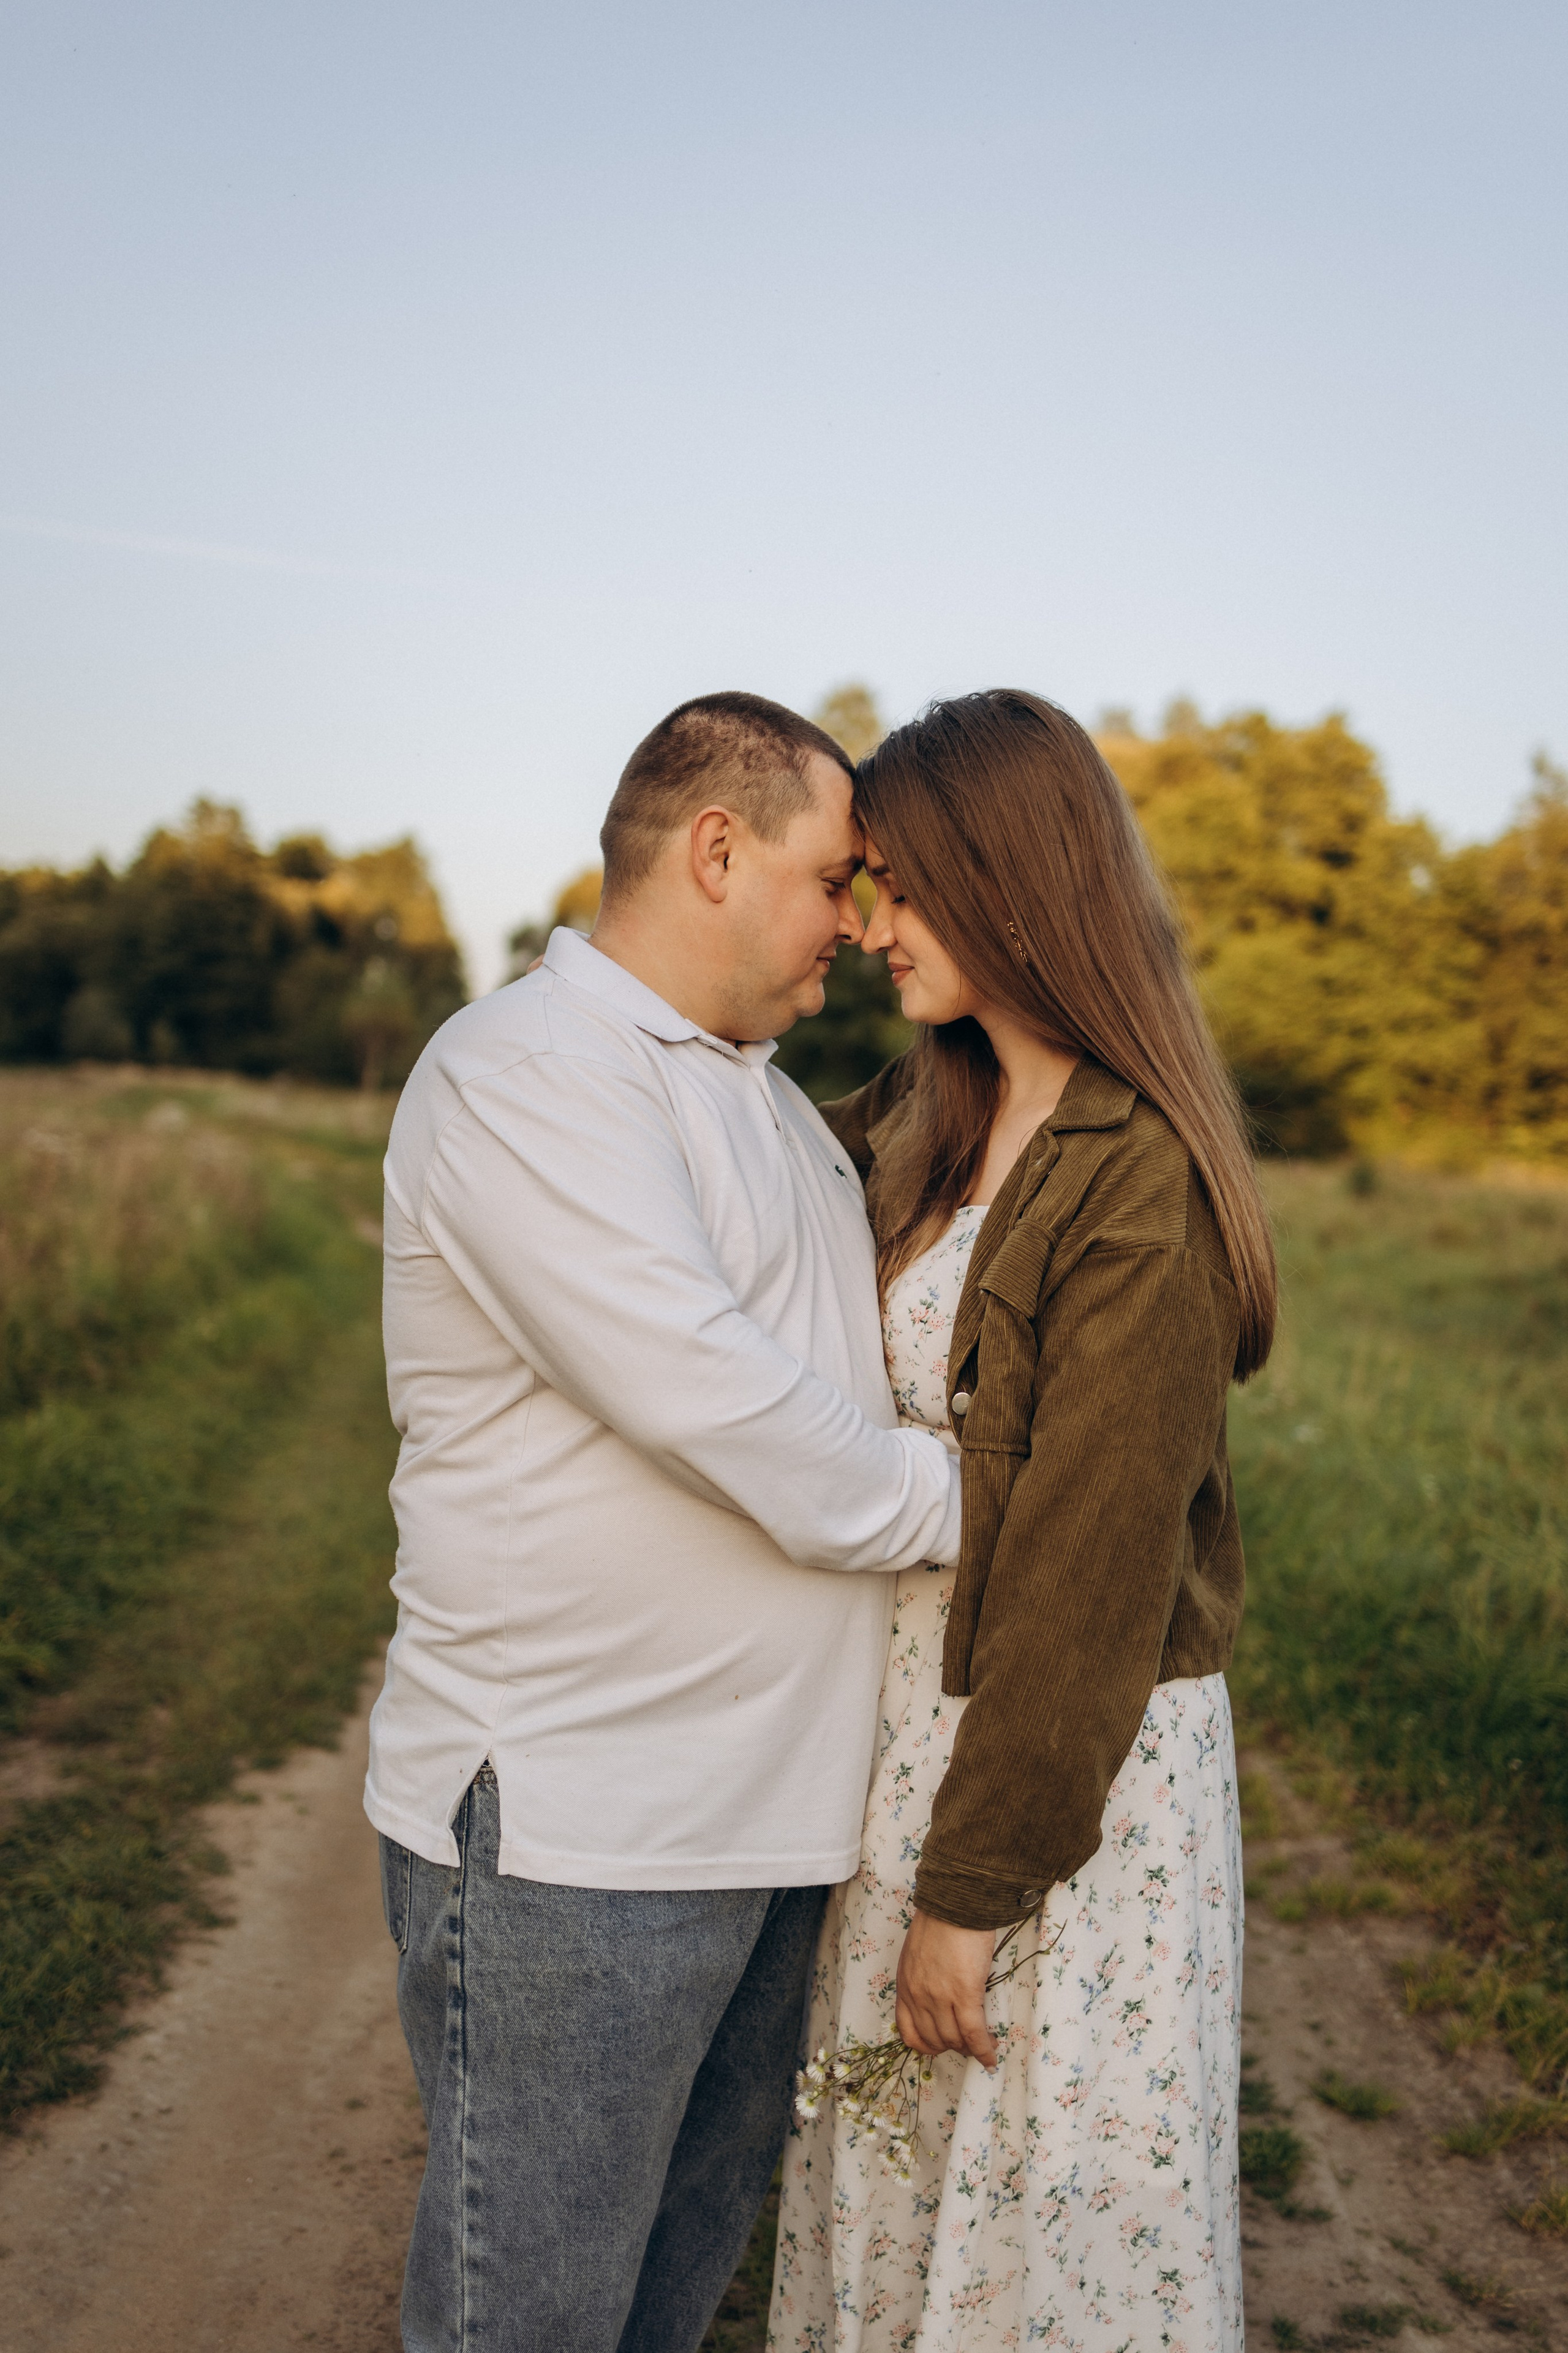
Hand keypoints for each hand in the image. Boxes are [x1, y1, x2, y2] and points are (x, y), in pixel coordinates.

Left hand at [895, 1908, 998, 2065]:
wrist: (955, 1904)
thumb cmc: (940, 1922)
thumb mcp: (917, 1955)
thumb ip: (922, 1979)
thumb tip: (939, 1998)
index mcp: (905, 1986)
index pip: (909, 2032)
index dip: (928, 2045)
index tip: (942, 2045)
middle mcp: (918, 1997)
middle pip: (935, 2040)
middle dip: (953, 2047)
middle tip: (969, 2043)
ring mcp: (940, 1998)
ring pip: (955, 2040)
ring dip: (971, 2049)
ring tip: (984, 2044)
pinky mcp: (965, 1994)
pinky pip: (974, 2034)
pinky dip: (983, 2049)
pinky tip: (991, 2056)